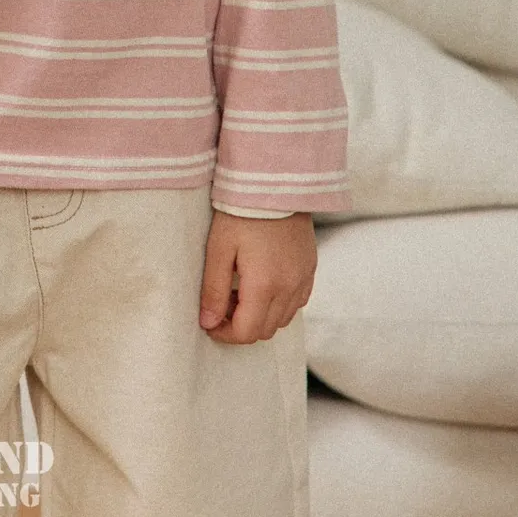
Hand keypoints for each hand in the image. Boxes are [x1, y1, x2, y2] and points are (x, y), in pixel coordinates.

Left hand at [198, 211, 315, 343]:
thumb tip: (208, 323)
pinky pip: (296, 302)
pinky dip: (278, 305)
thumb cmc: (241, 212)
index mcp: (265, 285)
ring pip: (282, 320)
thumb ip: (214, 290)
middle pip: (265, 330)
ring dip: (259, 316)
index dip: (224, 334)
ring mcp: (304, 279)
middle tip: (221, 304)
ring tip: (239, 291)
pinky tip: (261, 284)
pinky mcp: (310, 268)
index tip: (209, 322)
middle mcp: (289, 287)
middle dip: (240, 326)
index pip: (247, 332)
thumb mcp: (219, 249)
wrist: (274, 182)